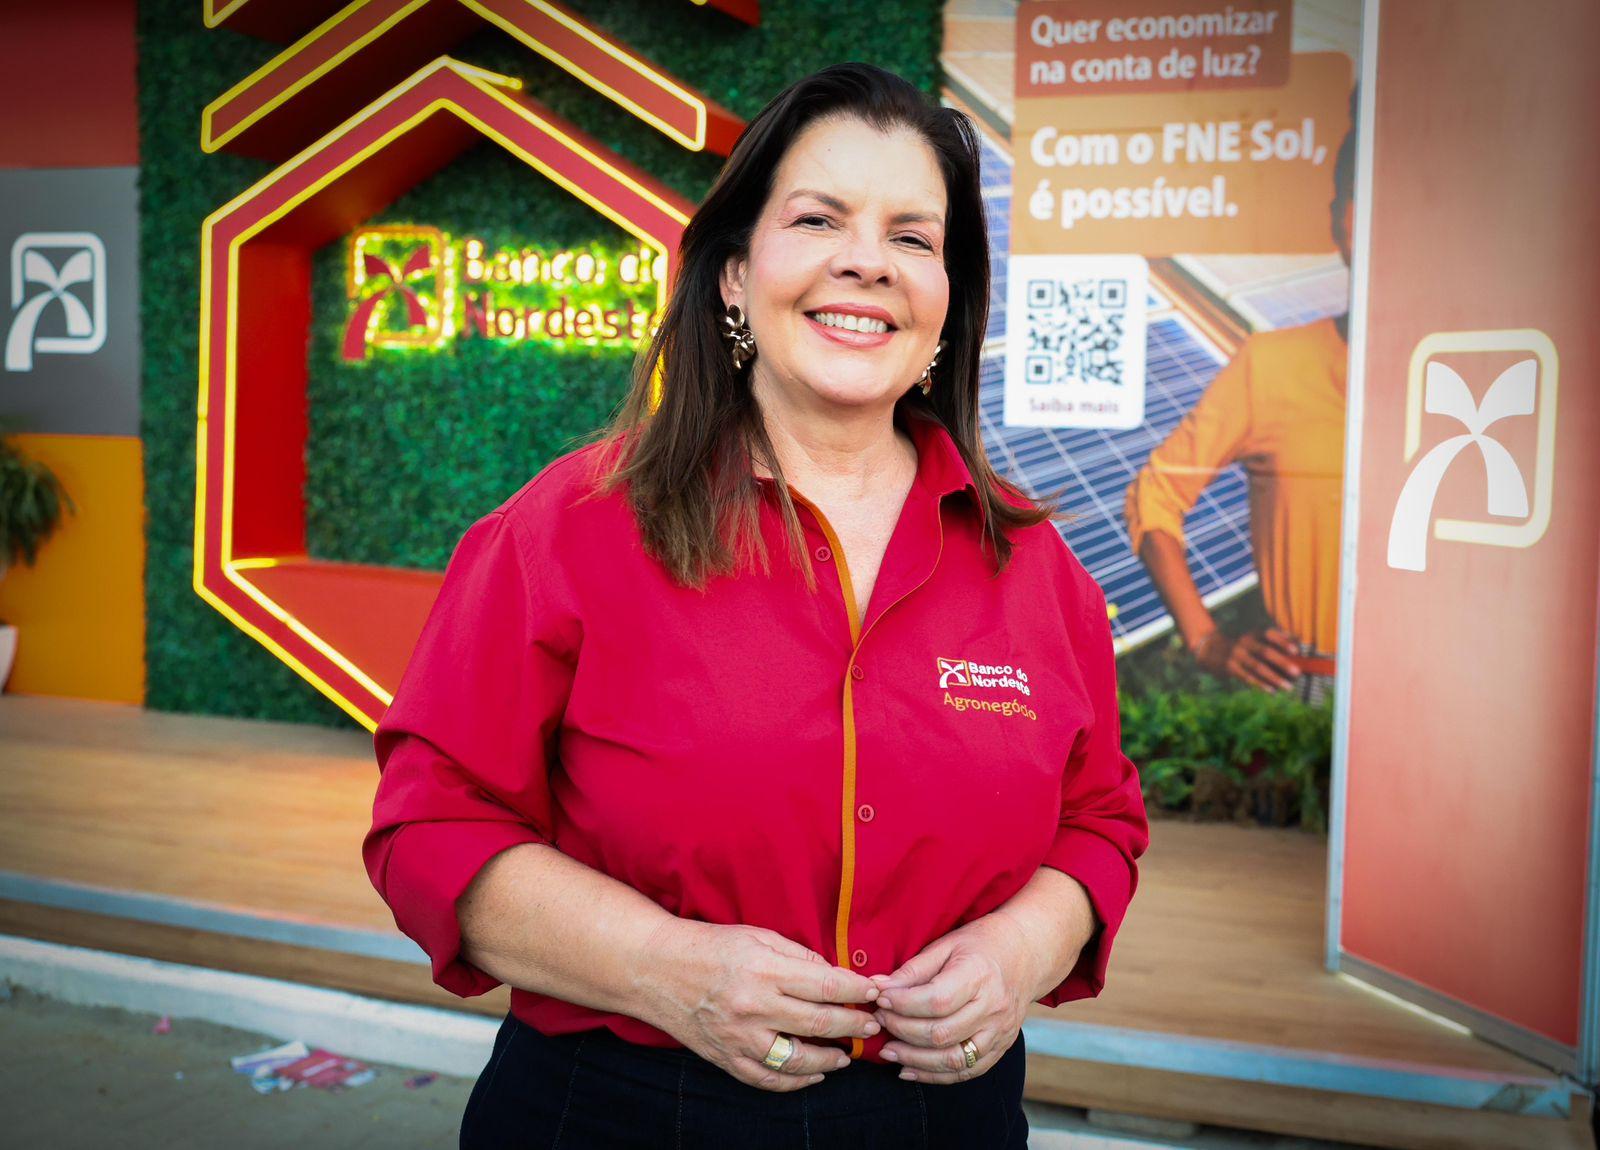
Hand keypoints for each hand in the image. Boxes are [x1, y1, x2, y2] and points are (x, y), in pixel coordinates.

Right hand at [636, 919, 881, 1092]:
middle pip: (820, 1024)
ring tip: (846, 1055)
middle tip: (872, 1025)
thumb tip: (833, 975)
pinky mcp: (726, 1058)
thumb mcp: (757, 936)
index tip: (876, 992)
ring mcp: (739, 1038)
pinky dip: (796, 1083)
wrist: (656, 969)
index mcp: (764, 970)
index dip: (857, 991)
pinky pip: (769, 1080)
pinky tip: (814, 1075)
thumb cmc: (709, 946)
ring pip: (799, 1061)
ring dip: (831, 1060)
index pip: (825, 984)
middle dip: (854, 1025)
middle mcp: (754, 1007)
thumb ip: (797, 955)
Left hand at [869, 913, 1043, 1084]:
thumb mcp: (947, 945)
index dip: (903, 1004)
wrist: (1027, 954)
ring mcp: (1000, 1032)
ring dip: (915, 1060)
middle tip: (879, 1021)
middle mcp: (993, 1008)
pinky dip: (935, 1075)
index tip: (880, 998)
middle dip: (902, 1030)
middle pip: (941, 1033)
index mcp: (979, 975)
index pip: (936, 1000)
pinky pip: (967, 1071)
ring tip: (889, 1052)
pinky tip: (910, 1069)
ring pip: (953, 1059)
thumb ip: (914, 969)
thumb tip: (878, 987)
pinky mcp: (1001, 1047)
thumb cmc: (982, 944)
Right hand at [1194, 627, 1299, 691]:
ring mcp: (1236, 655)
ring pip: (1257, 667)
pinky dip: (1260, 685)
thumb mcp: (1254, 638)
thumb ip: (1274, 639)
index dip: (1283, 641)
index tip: (1296, 650)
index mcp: (1253, 634)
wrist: (1209, 649)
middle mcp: (1245, 643)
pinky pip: (1247, 677)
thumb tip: (1298, 640)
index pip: (1269, 634)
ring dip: (1274, 678)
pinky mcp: (1230, 668)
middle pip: (1265, 652)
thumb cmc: (1241, 646)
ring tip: (1288, 687)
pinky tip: (1272, 691)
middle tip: (1297, 672)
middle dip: (1282, 662)